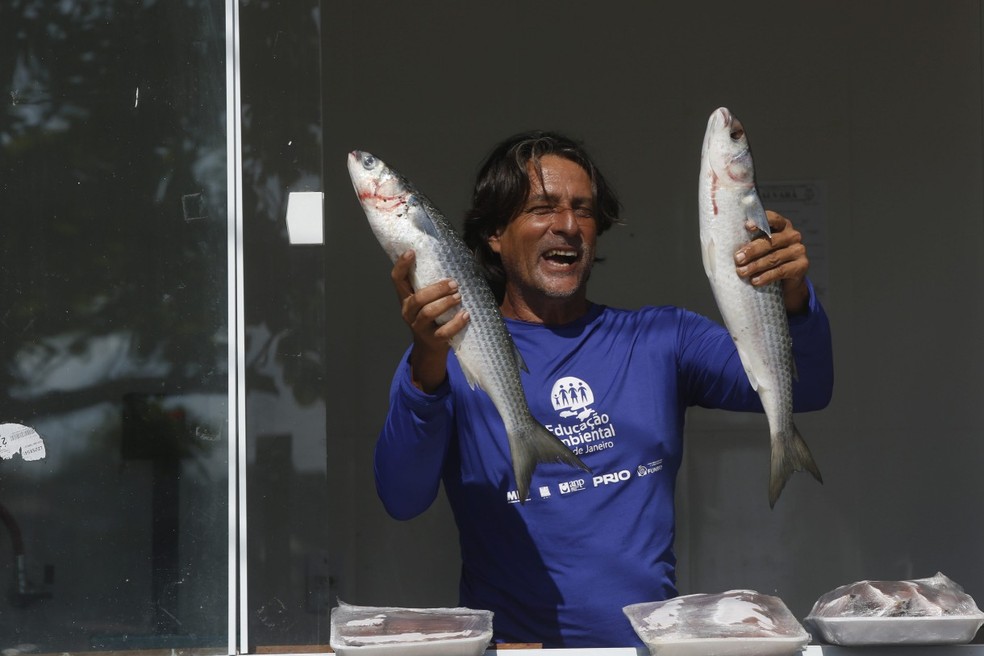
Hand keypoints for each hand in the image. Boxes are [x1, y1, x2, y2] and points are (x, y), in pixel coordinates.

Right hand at [391, 250, 469, 391]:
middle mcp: (408, 311)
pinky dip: (456, 323)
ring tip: (458, 297)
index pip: (397, 279)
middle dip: (437, 289)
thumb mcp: (427, 299)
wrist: (430, 347)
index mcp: (405, 298)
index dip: (402, 265)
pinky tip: (465, 315)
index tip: (412, 252)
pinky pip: (443, 331)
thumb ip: (433, 283)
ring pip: (428, 313)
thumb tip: (460, 255)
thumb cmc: (432, 316)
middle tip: (454, 284)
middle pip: (418, 298)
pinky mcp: (432, 339)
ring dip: (445, 303)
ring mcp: (418, 326)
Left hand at [734, 211, 809, 313]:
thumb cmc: (766, 260)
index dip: (761, 222)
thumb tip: (721, 243)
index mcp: (781, 226)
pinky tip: (755, 281)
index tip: (747, 227)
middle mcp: (792, 235)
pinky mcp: (802, 266)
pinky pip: (782, 270)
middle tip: (737, 258)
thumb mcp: (759, 249)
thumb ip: (749, 242)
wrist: (786, 282)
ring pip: (774, 257)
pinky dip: (766, 276)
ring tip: (742, 272)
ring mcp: (799, 250)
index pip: (772, 219)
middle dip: (752, 250)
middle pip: (770, 241)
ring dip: (756, 265)